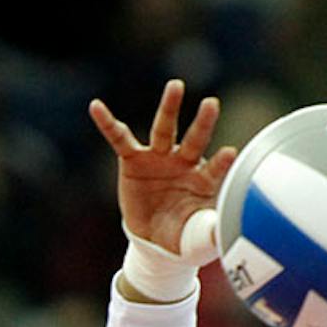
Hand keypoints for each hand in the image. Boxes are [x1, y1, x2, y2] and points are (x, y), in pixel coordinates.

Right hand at [88, 79, 234, 255]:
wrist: (154, 239)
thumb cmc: (182, 236)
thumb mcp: (196, 240)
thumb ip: (209, 233)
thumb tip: (226, 235)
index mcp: (203, 181)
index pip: (214, 169)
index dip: (221, 163)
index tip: (230, 153)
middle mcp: (184, 163)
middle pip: (194, 139)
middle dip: (203, 123)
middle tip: (211, 104)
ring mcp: (159, 158)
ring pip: (164, 130)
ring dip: (169, 108)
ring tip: (176, 86)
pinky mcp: (133, 160)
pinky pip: (119, 138)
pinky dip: (107, 123)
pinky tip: (96, 107)